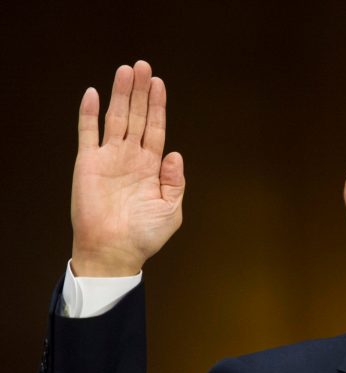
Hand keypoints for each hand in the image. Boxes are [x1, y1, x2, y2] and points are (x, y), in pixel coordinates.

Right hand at [71, 60, 184, 276]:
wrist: (114, 251)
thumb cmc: (144, 236)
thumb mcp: (171, 210)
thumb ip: (175, 182)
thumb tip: (175, 154)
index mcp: (152, 167)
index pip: (156, 129)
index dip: (158, 106)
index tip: (159, 84)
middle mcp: (131, 158)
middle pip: (137, 116)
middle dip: (140, 91)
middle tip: (143, 66)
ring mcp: (109, 158)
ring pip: (115, 118)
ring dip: (120, 94)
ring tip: (125, 70)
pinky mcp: (88, 163)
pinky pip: (87, 133)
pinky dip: (88, 113)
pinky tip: (92, 93)